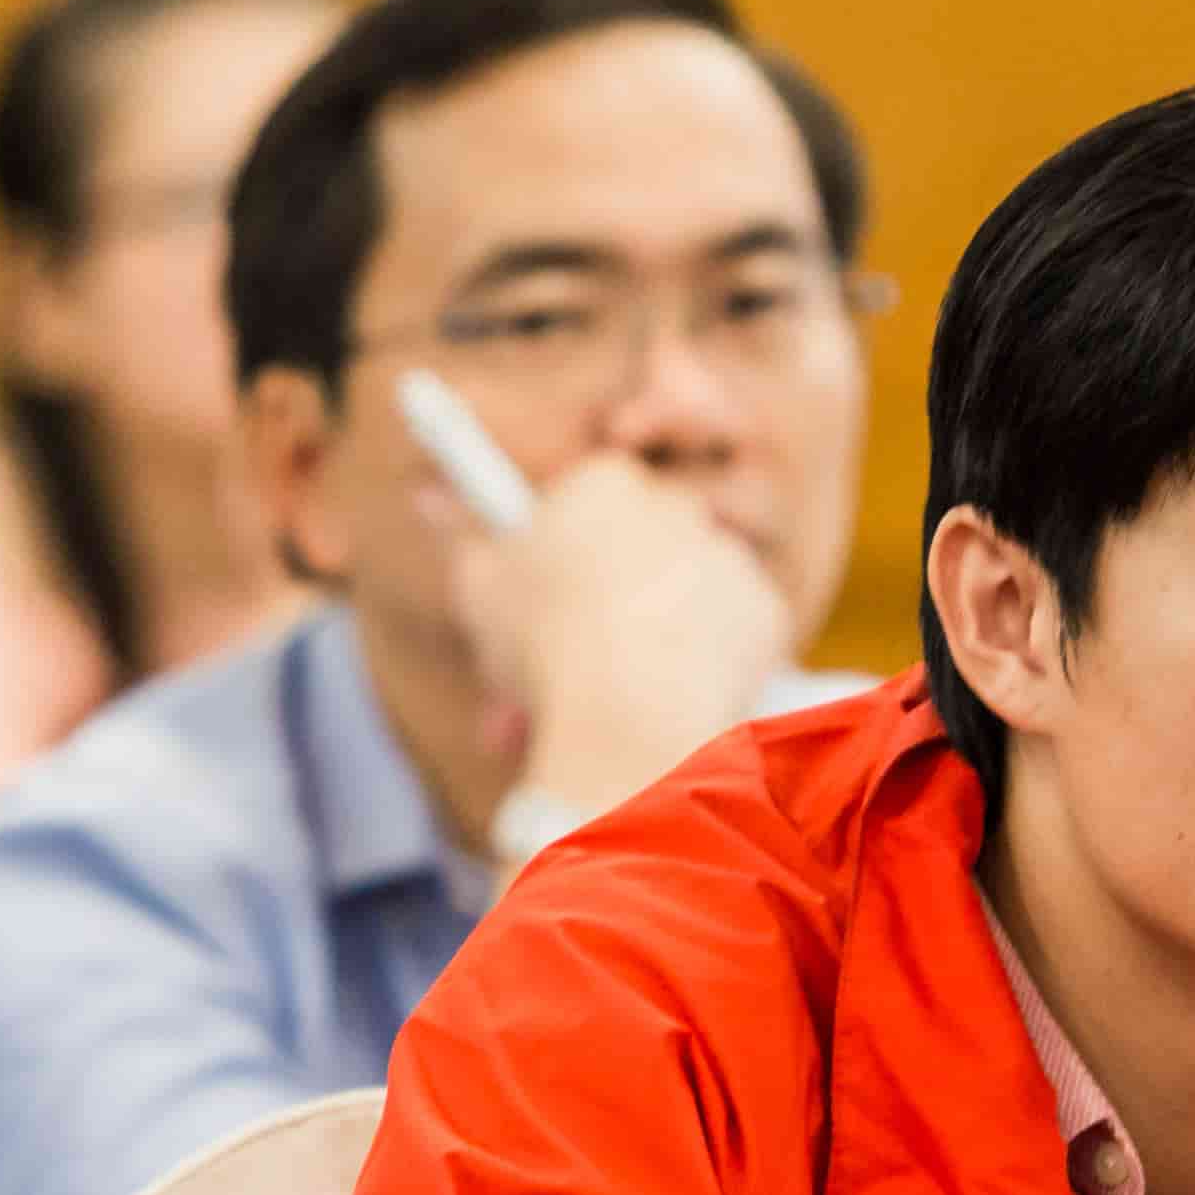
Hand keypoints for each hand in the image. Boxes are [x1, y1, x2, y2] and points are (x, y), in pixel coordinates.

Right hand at [444, 448, 792, 832]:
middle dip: (600, 610)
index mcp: (604, 484)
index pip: (583, 505)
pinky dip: (698, 672)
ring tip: (604, 706)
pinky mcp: (766, 613)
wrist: (630, 711)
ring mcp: (728, 556)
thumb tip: (428, 493)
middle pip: (634, 556)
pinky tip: (663, 705)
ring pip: (678, 602)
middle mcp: (677, 505)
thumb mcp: (480, 588)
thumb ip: (461, 536)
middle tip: (559, 672)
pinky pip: (726, 643)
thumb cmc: (544, 646)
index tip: (545, 598)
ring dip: (644, 644)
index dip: (560, 558)